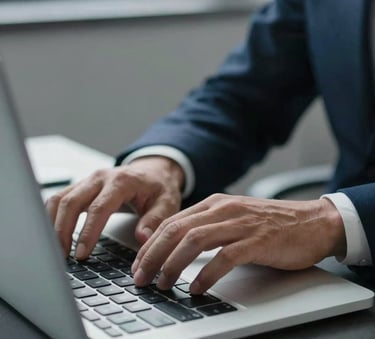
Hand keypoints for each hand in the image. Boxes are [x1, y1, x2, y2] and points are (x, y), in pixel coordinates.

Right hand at [46, 156, 184, 258]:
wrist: (153, 171)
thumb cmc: (159, 187)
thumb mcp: (166, 203)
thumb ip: (155, 220)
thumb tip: (142, 238)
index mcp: (122, 181)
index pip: (99, 208)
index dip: (88, 232)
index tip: (82, 254)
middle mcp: (101, 178)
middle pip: (72, 201)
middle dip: (63, 230)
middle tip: (62, 256)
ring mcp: (89, 180)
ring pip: (61, 198)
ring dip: (53, 224)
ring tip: (56, 249)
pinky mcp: (83, 186)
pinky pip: (60, 198)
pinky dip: (52, 215)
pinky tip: (53, 233)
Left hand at [132, 193, 345, 293]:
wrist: (311, 221)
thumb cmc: (270, 223)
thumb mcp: (233, 217)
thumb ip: (207, 226)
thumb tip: (177, 245)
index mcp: (214, 204)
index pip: (172, 222)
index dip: (150, 244)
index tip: (139, 263)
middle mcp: (223, 210)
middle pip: (177, 231)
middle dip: (153, 255)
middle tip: (141, 277)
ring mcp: (240, 224)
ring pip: (194, 241)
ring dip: (173, 264)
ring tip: (163, 283)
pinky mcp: (257, 241)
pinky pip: (224, 257)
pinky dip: (207, 274)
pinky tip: (197, 288)